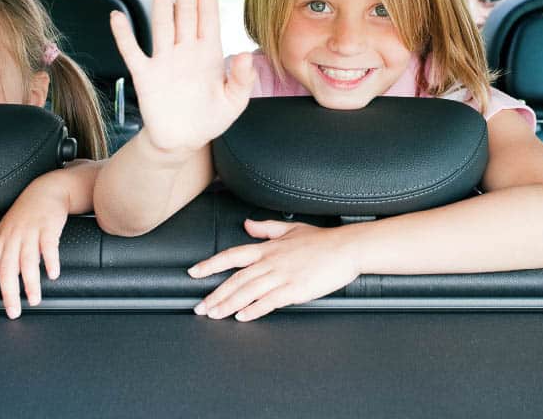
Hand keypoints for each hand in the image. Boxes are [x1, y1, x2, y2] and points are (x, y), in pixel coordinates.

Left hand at [0, 174, 69, 318]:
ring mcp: (31, 232)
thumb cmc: (25, 213)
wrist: (46, 190)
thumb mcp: (4, 231)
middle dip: (9, 292)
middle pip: (7, 268)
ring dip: (30, 282)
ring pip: (28, 260)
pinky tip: (53, 274)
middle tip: (13, 311)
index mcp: (2, 241)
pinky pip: (49, 246)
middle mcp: (14, 238)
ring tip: (34, 300)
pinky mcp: (49, 227)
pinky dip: (50, 261)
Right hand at [110, 0, 254, 156]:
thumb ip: (241, 80)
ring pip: (162, 21)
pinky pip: (132, 52)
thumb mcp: (234, 103)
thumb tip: (243, 55)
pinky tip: (118, 17)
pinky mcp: (145, 76)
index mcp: (208, 54)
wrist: (182, 142)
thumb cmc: (209, 119)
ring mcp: (164, 60)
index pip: (208, 14)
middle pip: (185, 9)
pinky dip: (124, 36)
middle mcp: (186, 51)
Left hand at [187, 219, 360, 320]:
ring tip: (214, 315)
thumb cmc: (322, 240)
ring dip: (228, 304)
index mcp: (268, 248)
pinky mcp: (295, 289)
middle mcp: (271, 261)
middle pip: (236, 279)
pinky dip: (253, 310)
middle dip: (215, 294)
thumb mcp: (291, 228)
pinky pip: (269, 301)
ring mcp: (282, 276)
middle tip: (200, 307)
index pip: (232, 255)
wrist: (347, 248)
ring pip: (248, 291)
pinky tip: (242, 317)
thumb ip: (266, 228)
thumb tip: (247, 224)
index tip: (195, 272)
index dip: (211, 264)